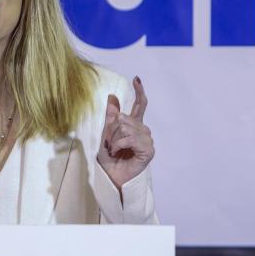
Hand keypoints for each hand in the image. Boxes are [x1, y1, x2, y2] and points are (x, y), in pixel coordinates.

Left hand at [96, 76, 154, 190]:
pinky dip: (119, 144)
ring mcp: (147, 141)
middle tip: (109, 143)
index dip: (139, 92)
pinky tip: (118, 151)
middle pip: (126, 118)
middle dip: (112, 130)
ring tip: (113, 149)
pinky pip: (130, 138)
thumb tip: (112, 96)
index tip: (136, 79)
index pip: (139, 105)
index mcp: (134, 125)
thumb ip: (110, 116)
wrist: (110, 177)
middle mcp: (143, 131)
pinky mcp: (148, 151)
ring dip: (114, 139)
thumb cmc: (109, 158)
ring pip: (127, 127)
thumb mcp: (106, 134)